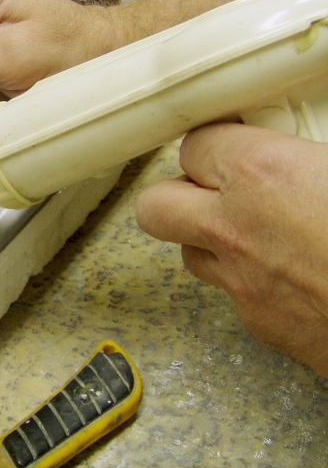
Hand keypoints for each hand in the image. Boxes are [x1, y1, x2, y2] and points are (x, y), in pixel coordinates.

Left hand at [135, 123, 327, 375]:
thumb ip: (322, 153)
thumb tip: (317, 154)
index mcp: (263, 174)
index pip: (195, 145)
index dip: (217, 142)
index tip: (238, 139)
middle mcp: (236, 230)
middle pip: (156, 205)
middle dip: (181, 192)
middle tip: (221, 186)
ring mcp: (243, 285)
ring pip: (189, 253)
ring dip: (212, 237)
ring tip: (261, 230)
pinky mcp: (264, 328)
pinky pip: (233, 295)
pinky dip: (251, 281)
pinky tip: (297, 275)